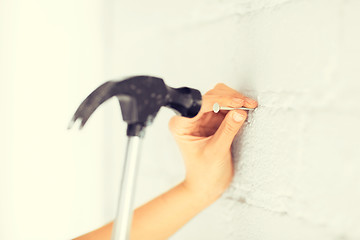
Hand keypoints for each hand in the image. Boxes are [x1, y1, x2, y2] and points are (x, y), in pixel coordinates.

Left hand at [168, 83, 257, 201]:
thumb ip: (227, 130)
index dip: (221, 100)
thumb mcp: (217, 152)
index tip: (238, 103)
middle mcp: (190, 117)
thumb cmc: (204, 173)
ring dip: (235, 100)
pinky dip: (237, 106)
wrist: (206, 186)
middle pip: (211, 96)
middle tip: (248, 105)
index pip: (200, 103)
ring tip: (249, 107)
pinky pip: (226, 107)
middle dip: (230, 98)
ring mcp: (203, 118)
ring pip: (219, 98)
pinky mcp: (214, 121)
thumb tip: (240, 111)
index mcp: (182, 124)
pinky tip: (246, 110)